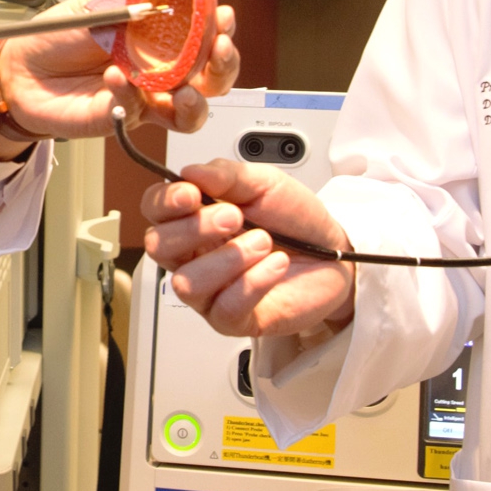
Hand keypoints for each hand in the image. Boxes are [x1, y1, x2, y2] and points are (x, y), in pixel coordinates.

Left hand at [0, 0, 242, 156]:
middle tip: (218, 49)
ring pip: (189, 112)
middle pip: (212, 80)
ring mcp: (143, 99)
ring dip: (194, 100)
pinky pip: (137, 111)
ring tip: (183, 88)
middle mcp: (160, 72)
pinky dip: (129, 93)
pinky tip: (116, 75)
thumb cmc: (60, 37)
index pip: (205, 37)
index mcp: (161, 40)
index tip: (222, 15)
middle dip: (223, 65)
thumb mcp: (97, 6)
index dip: (220, 28)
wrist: (20, 70)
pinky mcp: (120, 119)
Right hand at [138, 159, 352, 339]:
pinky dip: (253, 283)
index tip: (191, 194)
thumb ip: (227, 175)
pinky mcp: (233, 319)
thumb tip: (190, 171)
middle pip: (158, 247)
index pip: (154, 209)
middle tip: (234, 216)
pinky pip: (224, 308)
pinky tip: (274, 266)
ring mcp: (210, 290)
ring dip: (228, 258)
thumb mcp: (265, 183)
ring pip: (187, 283)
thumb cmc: (296, 220)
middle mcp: (195, 254)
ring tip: (264, 243)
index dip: (164, 202)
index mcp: (195, 217)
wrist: (336, 254)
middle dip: (195, 228)